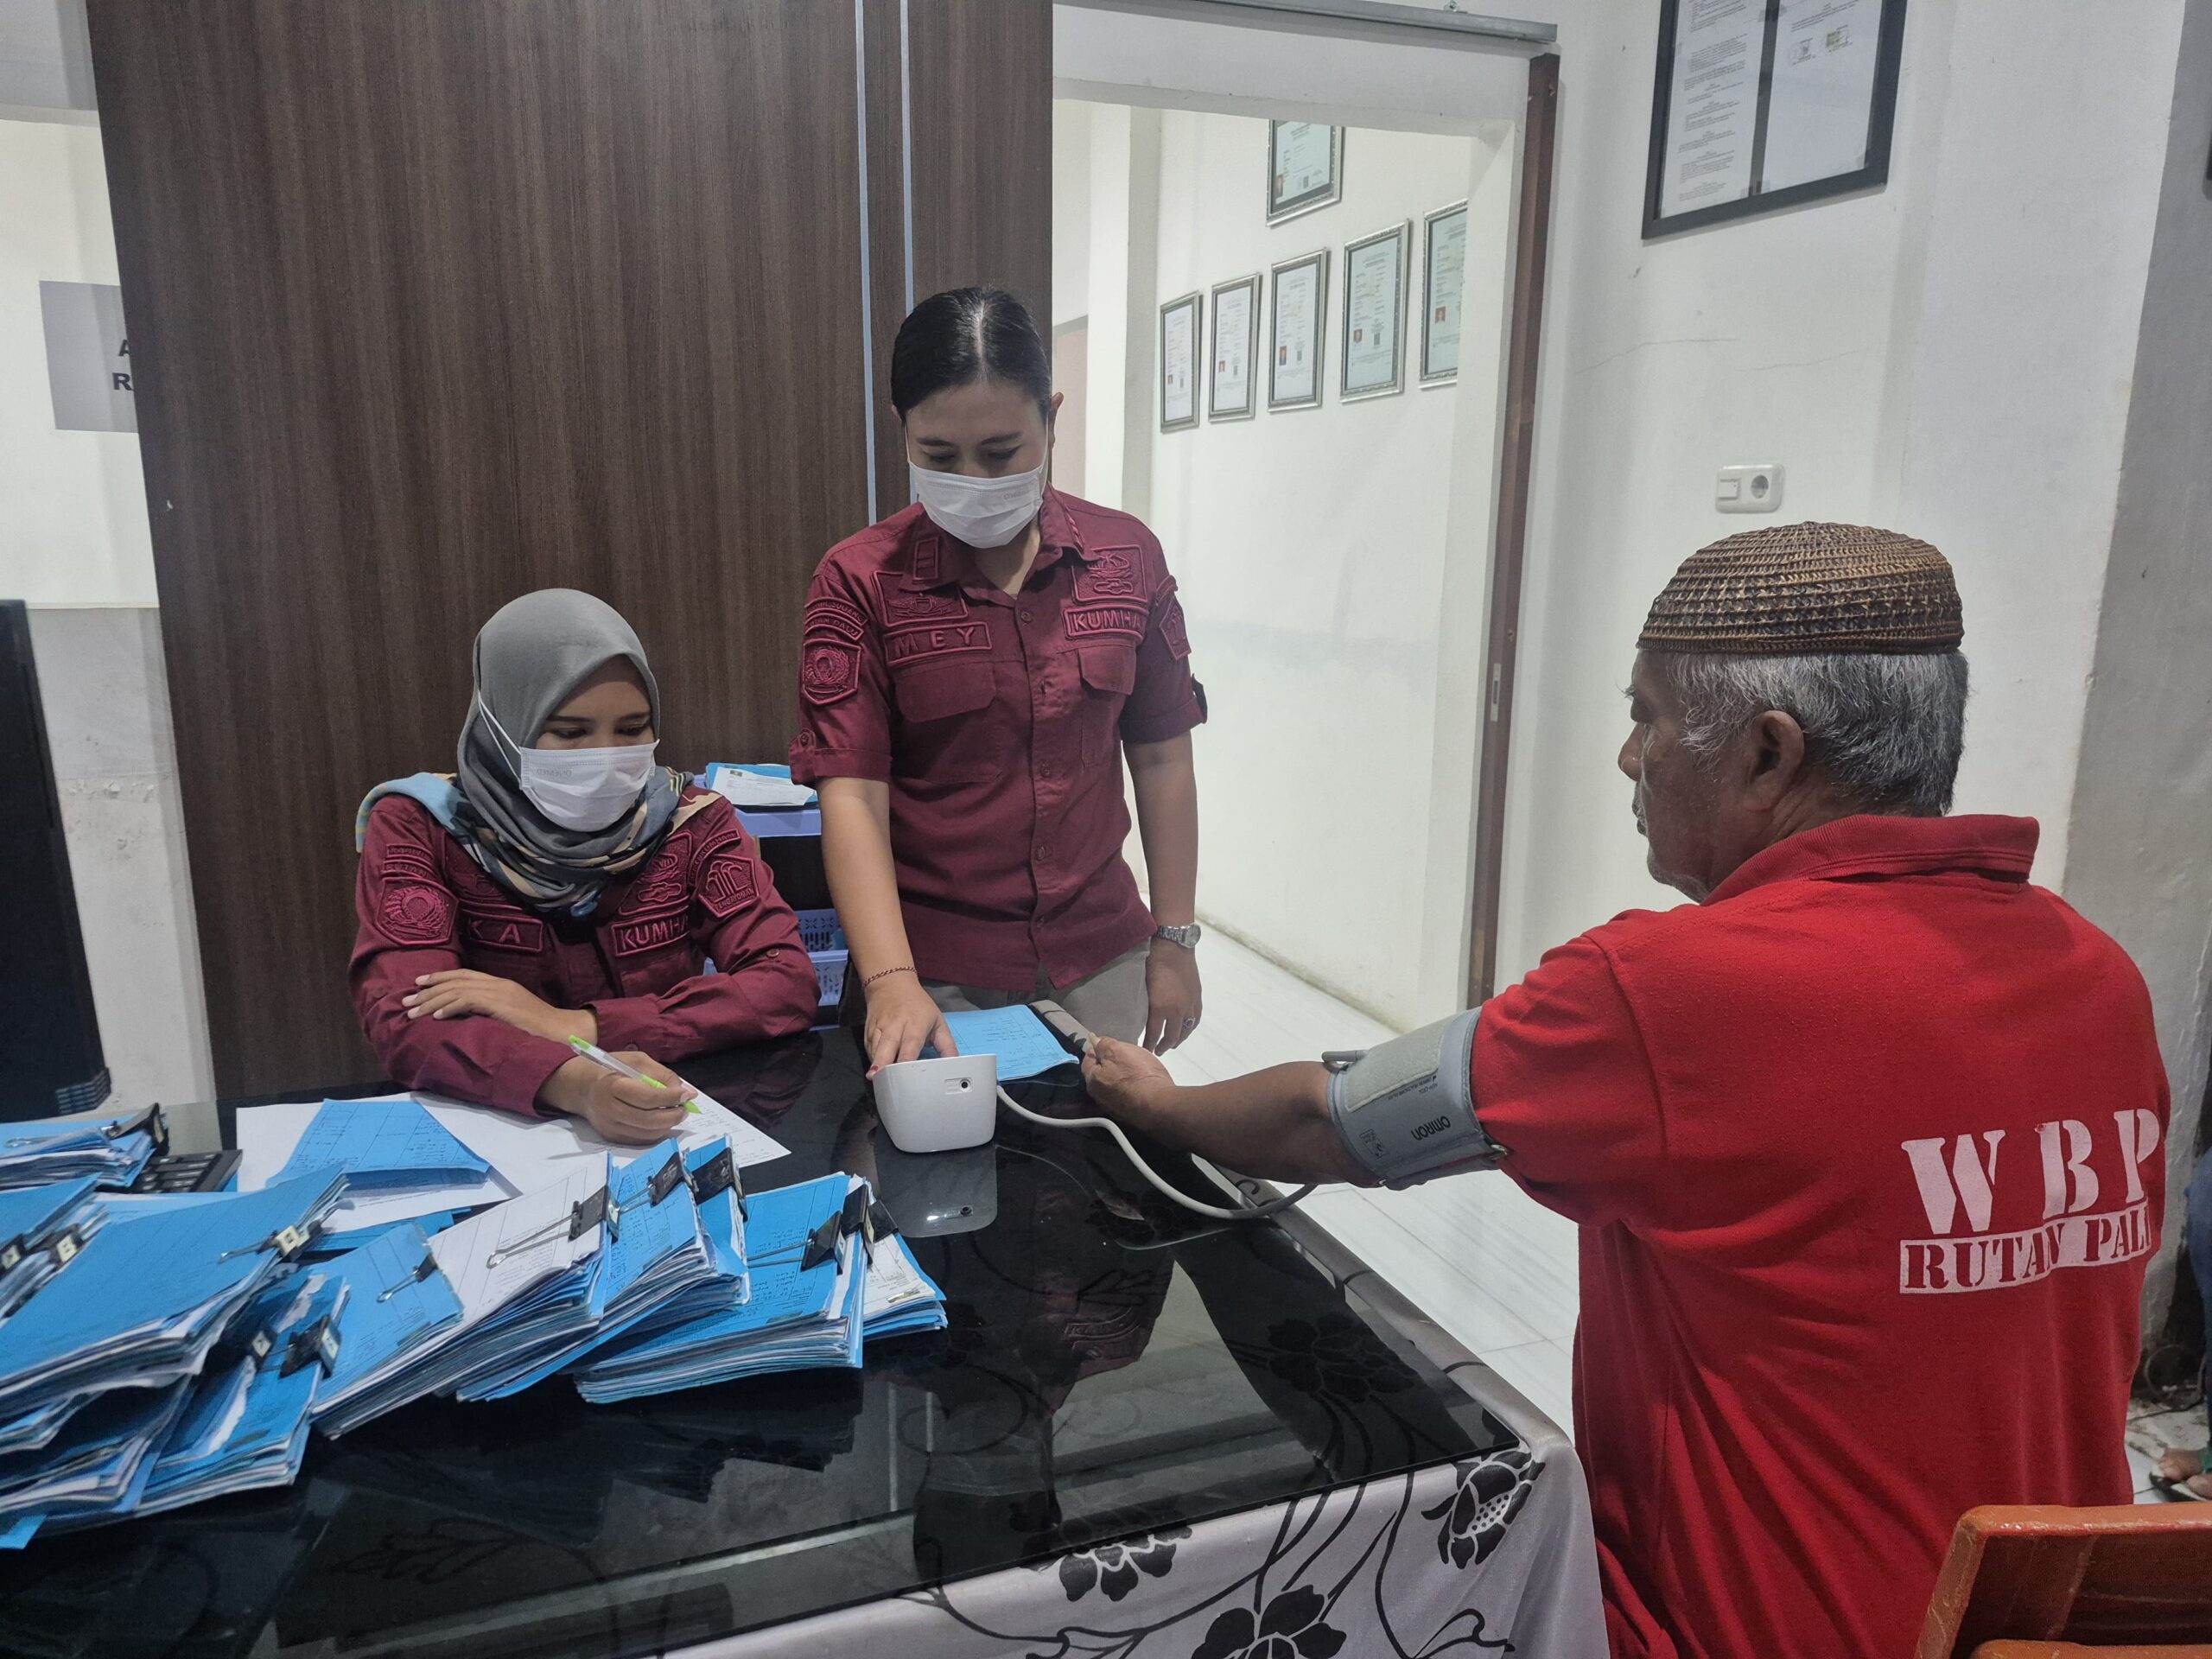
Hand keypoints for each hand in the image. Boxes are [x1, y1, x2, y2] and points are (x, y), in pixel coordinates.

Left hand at [406, 970, 593, 1044]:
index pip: (464, 975)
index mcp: (501, 985)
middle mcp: (498, 984)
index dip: (440, 978)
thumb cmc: (540, 1030)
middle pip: (456, 981)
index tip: (418, 984)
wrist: (564, 1031)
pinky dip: (449, 1007)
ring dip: (432, 1001)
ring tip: (413, 1011)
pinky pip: (469, 1001)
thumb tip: (468, 1019)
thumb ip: (492, 1011)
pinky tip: (436, 1016)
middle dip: (428, 990)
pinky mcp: (502, 1004)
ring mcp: (501, 993)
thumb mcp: (512, 1016)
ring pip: (457, 990)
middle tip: (406, 1000)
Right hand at [538, 1052, 691, 1144]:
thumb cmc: (610, 1069)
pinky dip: (656, 1132)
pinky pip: (640, 1139)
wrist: (580, 1087)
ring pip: (647, 1133)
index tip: (688, 1093)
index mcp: (613, 1086)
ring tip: (677, 1113)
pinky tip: (663, 1121)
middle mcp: (609, 1110)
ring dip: (668, 1125)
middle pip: (649, 1120)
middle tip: (686, 1107)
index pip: (648, 1098)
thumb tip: (684, 1091)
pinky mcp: (611, 1137)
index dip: (671, 1097)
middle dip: (674, 1115)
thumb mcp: (635, 1061)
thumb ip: (660, 1074)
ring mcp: (609, 1127)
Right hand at [864, 974, 954, 1073]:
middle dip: (883, 1064)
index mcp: (915, 1023)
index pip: (910, 1044)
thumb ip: (947, 1045)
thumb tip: (954, 1065)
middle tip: (880, 1079)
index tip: (905, 1075)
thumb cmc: (918, 1006)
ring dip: (876, 1065)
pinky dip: (872, 1060)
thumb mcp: (938, 1022)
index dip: (906, 1060)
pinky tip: (876, 1071)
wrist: (891, 984)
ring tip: (876, 1081)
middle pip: (887, 1047)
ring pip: (874, 1049)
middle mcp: (895, 1026)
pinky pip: (869, 1049)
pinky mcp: (868, 1032)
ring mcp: (879, 1028)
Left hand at [1082, 1035, 1176, 1122]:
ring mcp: (1113, 1108)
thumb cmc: (1139, 1076)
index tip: (1109, 1045)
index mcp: (1092, 1080)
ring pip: (1113, 1086)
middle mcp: (1098, 1097)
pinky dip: (1131, 1090)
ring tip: (1138, 1072)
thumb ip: (1103, 1044)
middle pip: (1101, 1074)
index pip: (1088, 1059)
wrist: (1159, 1105)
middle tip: (1127, 1057)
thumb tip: (1093, 1040)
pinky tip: (1142, 1086)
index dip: (1098, 1049)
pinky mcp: (1127, 1115)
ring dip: (1121, 1078)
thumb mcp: (1118, 1050)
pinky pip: (1125, 1097)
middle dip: (1111, 1064)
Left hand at [1142, 940, 1201, 1053]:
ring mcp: (1189, 1005)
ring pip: (1185, 1030)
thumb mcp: (1143, 987)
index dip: (1149, 1045)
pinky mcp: (1197, 998)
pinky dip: (1190, 1027)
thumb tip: (1141, 1018)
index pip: (1153, 1034)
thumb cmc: (1153, 963)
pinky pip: (1195, 1019)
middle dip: (1164, 1046)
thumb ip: (1144, 1005)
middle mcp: (1177, 1010)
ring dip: (1178, 1039)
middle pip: (1171, 1036)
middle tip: (1157, 1051)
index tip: (1144, 1051)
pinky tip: (1186, 1029)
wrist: (1173, 947)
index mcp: (1160, 1008)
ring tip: (1172, 1044)